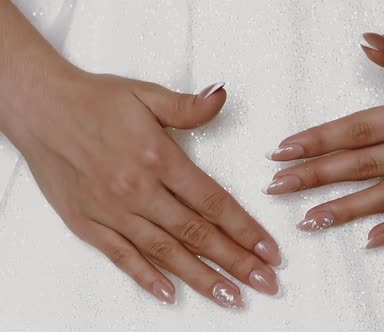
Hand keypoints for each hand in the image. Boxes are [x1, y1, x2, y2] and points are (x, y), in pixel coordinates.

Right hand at [7, 70, 281, 307]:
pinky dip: (147, 278)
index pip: (213, 202)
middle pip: (196, 233)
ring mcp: (112, 211)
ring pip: (165, 252)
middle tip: (265, 283)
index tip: (270, 250)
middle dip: (235, 261)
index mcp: (158, 158)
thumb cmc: (95, 101)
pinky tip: (171, 295)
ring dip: (201, 277)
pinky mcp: (88, 224)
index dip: (245, 229)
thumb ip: (188, 106)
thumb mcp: (146, 94)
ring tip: (231, 297)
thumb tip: (224, 96)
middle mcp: (138, 190)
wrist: (39, 109)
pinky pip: (122, 257)